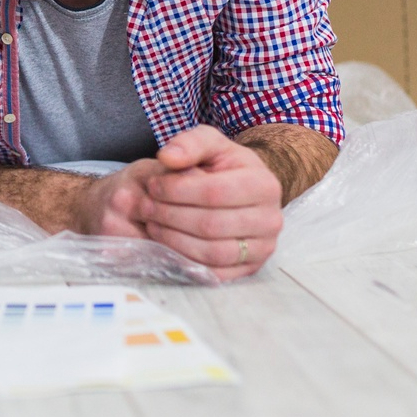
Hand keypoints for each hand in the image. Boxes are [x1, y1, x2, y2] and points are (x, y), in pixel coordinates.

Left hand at [91, 126, 282, 279]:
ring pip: (213, 253)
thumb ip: (189, 143)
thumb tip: (167, 157)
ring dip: (174, 241)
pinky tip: (166, 245)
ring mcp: (263, 248)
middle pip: (211, 225)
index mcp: (264, 185)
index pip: (214, 192)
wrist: (244, 191)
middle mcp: (270, 220)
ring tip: (152, 224)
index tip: (152, 185)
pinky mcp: (251, 269)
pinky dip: (186, 262)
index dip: (176, 190)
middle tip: (146, 207)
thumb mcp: (210, 144)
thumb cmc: (224, 166)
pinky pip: (215, 274)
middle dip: (170, 216)